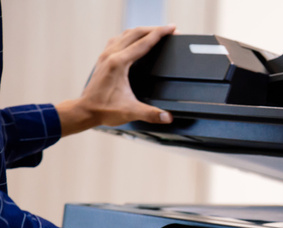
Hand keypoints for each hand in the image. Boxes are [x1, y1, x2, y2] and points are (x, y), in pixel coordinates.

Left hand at [56, 25, 176, 136]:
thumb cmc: (103, 109)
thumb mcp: (131, 112)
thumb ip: (151, 114)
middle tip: (169, 29)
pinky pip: (118, 39)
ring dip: (142, 31)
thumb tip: (167, 117)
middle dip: (154, 29)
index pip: (144, 43)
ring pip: (126, 34)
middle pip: (135, 33)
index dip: (160, 34)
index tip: (171, 29)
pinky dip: (130, 36)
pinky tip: (133, 39)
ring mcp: (106, 55)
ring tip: (154, 31)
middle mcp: (111, 55)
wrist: (85, 110)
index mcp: (119, 63)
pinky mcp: (103, 59)